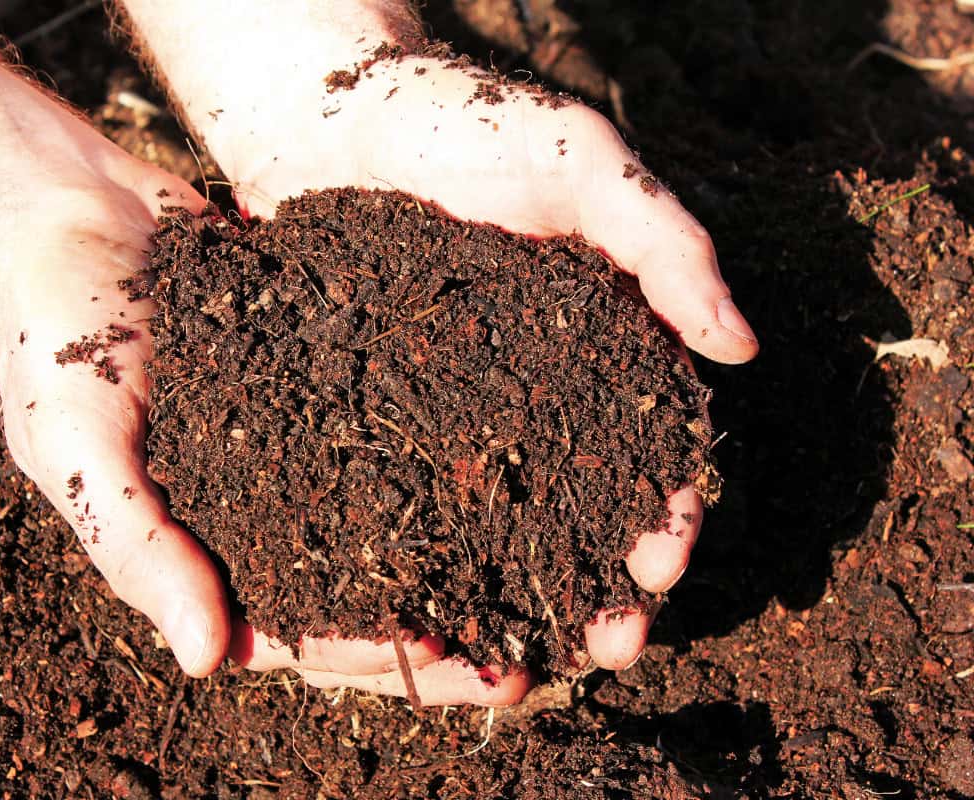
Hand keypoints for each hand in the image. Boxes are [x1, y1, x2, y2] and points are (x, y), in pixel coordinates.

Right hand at [0, 163, 530, 704]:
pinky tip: (519, 451)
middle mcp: (262, 509)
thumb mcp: (78, 443)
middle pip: (366, 593)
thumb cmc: (53, 334)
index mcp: (203, 550)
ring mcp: (302, 443)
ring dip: (466, 554)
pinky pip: (397, 424)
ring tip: (551, 577)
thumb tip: (207, 660)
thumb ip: (136, 546)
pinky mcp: (331, 376)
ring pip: (397, 519)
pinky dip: (451, 448)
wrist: (75, 212)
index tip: (457, 664)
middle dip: (444, 630)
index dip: (379, 658)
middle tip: (530, 656)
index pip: (299, 632)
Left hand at [183, 52, 758, 670]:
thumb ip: (664, 243)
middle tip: (607, 649)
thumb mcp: (580, 163)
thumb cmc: (464, 122)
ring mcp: (459, 404)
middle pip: (586, 500)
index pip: (654, 442)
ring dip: (525, 589)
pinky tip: (430, 603)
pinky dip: (433, 551)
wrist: (329, 113)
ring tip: (527, 657)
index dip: (668, 510)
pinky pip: (415, 490)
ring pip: (505, 515)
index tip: (661, 571)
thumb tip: (742, 347)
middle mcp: (538, 385)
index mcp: (603, 337)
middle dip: (605, 578)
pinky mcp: (385, 406)